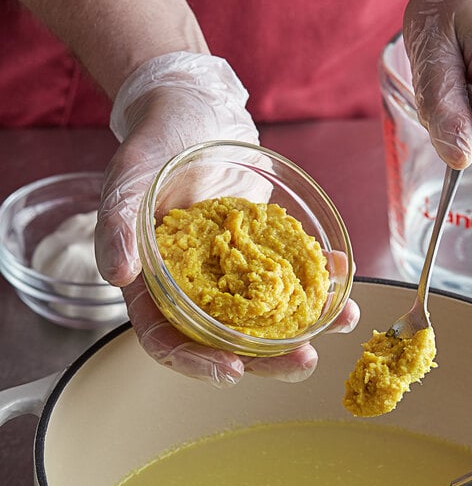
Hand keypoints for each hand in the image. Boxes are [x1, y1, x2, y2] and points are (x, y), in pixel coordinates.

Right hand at [95, 52, 358, 385]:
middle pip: (228, 341)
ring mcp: (235, 272)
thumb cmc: (156, 143)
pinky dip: (319, 277)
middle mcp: (197, 288)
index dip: (196, 363)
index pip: (168, 339)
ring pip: (268, 316)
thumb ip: (116, 223)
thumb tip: (115, 274)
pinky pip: (292, 273)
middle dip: (268, 359)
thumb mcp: (129, 177)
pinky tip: (341, 273)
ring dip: (306, 325)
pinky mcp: (265, 250)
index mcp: (157, 285)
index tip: (232, 371)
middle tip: (304, 360)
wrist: (196, 114)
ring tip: (343, 321)